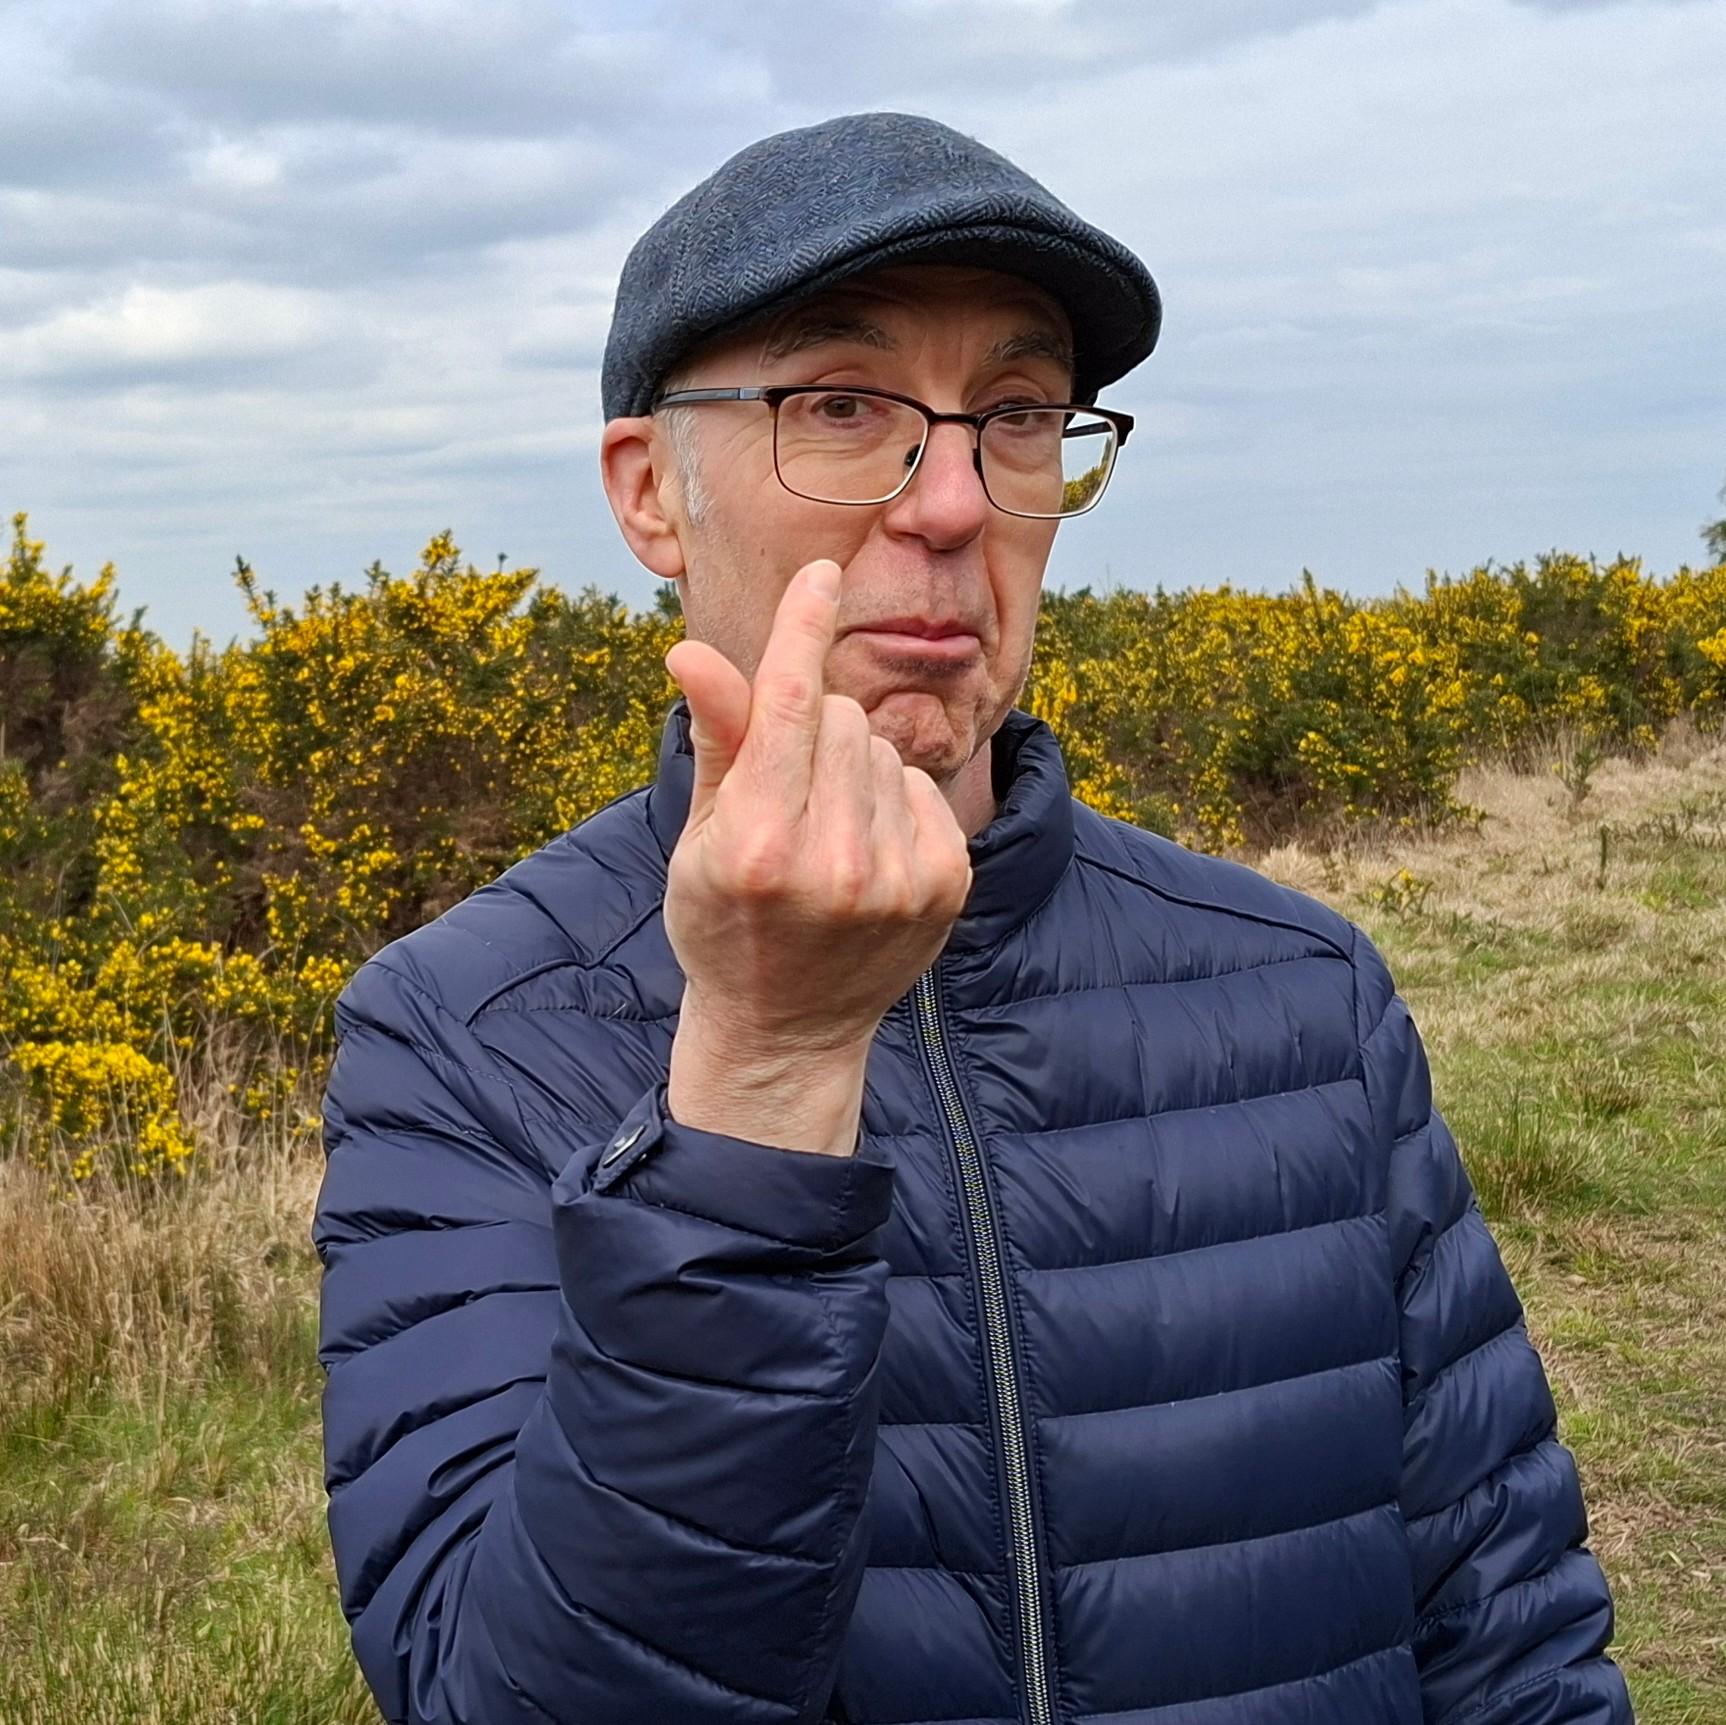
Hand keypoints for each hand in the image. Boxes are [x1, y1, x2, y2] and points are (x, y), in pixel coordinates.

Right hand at [662, 558, 973, 1061]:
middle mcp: (832, 862)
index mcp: (757, 845)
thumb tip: (692, 652)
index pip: (791, 703)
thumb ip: (717, 740)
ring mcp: (897, 878)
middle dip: (813, 728)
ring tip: (826, 833)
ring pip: (883, 749)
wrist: (787, 1031)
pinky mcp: (947, 884)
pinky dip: (894, 801)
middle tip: (789, 792)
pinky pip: (922, 787)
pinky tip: (866, 851)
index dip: (804, 627)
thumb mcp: (700, 839)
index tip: (822, 571)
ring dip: (854, 769)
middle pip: (840, 717)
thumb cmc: (725, 924)